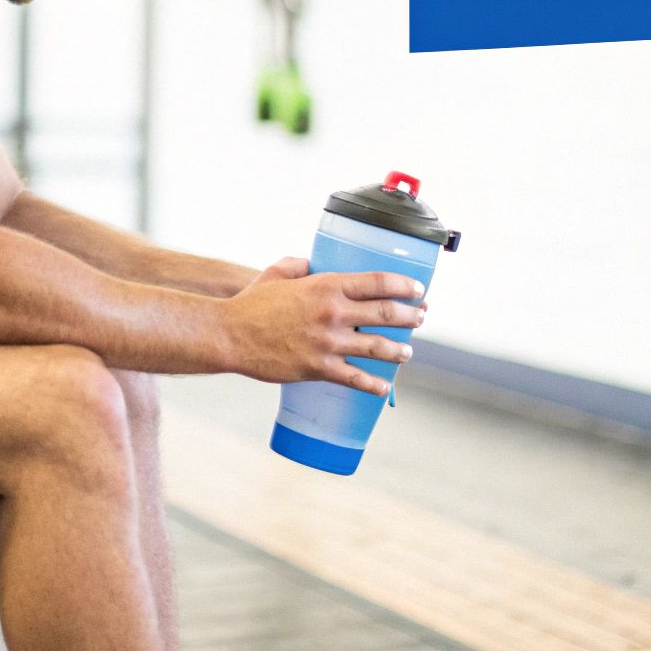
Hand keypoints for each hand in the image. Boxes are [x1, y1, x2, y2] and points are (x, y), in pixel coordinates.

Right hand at [221, 256, 424, 395]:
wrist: (230, 335)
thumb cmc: (252, 304)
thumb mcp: (277, 272)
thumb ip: (300, 264)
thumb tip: (311, 263)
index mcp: (326, 285)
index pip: (379, 282)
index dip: (405, 285)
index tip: (418, 290)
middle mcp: (333, 313)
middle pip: (387, 314)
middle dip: (411, 317)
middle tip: (420, 318)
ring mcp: (328, 343)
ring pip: (378, 348)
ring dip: (399, 350)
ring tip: (407, 352)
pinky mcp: (319, 368)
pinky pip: (356, 379)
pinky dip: (375, 385)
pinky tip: (384, 386)